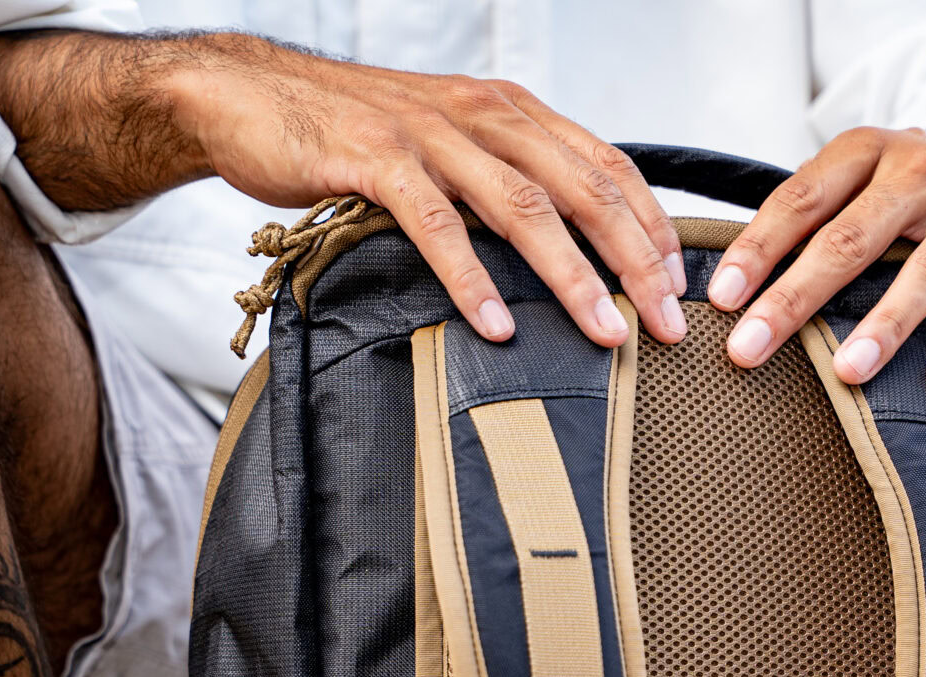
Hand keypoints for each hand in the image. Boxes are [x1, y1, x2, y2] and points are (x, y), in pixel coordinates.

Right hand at [0, 32, 686, 349]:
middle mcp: (479, 114)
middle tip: (665, 320)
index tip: (678, 281)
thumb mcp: (446, 146)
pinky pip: (434, 224)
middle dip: (632, 258)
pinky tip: (496, 322)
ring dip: (570, 275)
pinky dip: (470, 277)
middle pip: (580, 188)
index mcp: (507, 111)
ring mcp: (427, 135)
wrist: (247, 96)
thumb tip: (566, 245)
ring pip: (521, 206)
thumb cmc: (350, 131)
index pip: (603, 163)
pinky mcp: (373, 160)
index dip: (649, 222)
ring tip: (604, 331)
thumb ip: (502, 181)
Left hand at [705, 119, 925, 386]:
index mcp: (874, 151)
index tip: (722, 298)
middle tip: (749, 349)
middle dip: (796, 297)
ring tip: (847, 372)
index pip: (804, 197)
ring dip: (885, 324)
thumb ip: (818, 211)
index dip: (759, 248)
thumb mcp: (873, 173)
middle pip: (853, 237)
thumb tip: (739, 280)